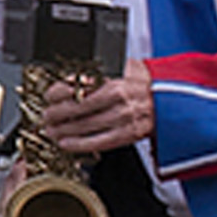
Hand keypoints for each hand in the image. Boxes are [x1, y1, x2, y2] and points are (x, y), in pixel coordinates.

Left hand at [38, 61, 154, 155]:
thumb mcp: (123, 72)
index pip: (80, 89)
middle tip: (45, 117)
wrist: (171, 102)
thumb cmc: (144, 88)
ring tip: (50, 131)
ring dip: (63, 130)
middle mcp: (118, 103)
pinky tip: (66, 143)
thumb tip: (73, 77)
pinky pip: (99, 142)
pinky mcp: (127, 135)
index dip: (60, 94)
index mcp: (115, 85)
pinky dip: (79, 144)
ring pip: (86, 127)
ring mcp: (123, 120)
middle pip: (79, 109)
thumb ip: (99, 76)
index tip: (49, 97)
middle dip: (57, 115)